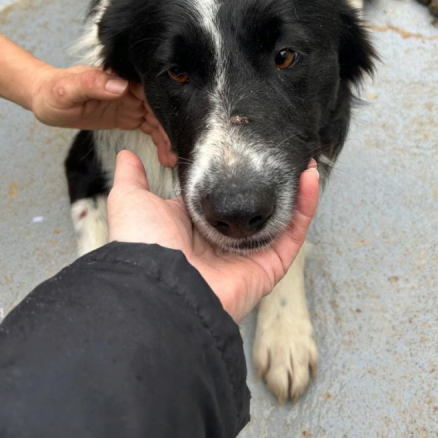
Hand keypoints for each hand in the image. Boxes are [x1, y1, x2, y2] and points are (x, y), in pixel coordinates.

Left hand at [29, 66, 176, 166]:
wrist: (45, 99)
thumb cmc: (54, 91)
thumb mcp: (68, 89)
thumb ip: (92, 84)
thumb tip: (120, 86)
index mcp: (121, 77)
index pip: (151, 90)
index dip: (165, 107)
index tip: (176, 125)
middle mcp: (131, 87)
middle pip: (160, 106)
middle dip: (171, 128)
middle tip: (178, 151)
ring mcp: (131, 101)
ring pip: (158, 120)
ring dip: (168, 138)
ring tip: (174, 160)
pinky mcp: (129, 115)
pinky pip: (150, 128)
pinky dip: (159, 141)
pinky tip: (165, 157)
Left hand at [108, 150, 319, 321]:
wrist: (158, 286)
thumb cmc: (143, 244)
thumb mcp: (131, 201)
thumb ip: (133, 179)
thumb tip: (126, 154)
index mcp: (194, 227)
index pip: (224, 198)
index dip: (240, 176)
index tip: (254, 151)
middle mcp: (223, 241)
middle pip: (256, 209)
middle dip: (275, 182)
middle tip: (287, 154)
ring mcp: (248, 255)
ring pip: (281, 219)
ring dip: (298, 190)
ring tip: (306, 160)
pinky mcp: (269, 267)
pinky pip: (293, 235)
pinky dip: (306, 207)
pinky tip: (311, 179)